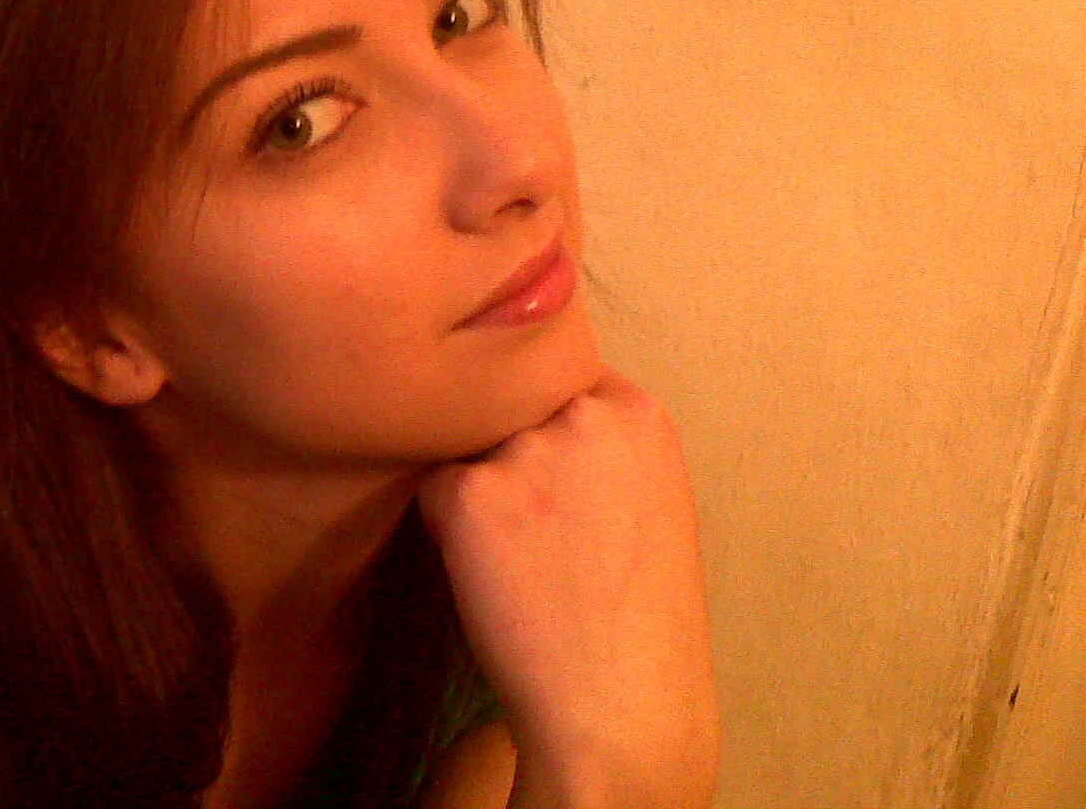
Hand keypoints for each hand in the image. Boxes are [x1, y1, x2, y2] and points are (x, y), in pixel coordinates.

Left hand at [417, 366, 717, 808]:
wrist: (622, 706)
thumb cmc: (640, 618)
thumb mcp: (650, 497)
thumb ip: (601, 440)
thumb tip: (530, 403)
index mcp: (639, 411)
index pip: (557, 378)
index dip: (546, 431)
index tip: (561, 488)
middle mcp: (584, 412)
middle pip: (508, 405)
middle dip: (511, 453)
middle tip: (542, 534)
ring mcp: (525, 449)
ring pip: (468, 445)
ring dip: (480, 491)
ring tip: (526, 561)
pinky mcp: (470, 492)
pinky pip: (434, 489)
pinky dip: (449, 529)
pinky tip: (497, 577)